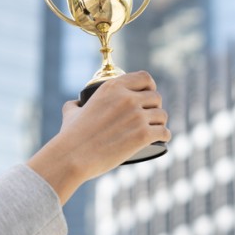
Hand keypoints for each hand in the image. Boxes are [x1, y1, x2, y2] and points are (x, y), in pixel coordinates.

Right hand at [27, 71, 170, 203]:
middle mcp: (127, 98)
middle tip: (150, 116)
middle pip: (156, 97)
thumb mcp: (71, 112)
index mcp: (112, 88)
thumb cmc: (71, 136)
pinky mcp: (143, 135)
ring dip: (160, 122)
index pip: (144, 78)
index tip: (148, 95)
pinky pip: (164, 132)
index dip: (149, 86)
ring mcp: (137, 116)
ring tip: (155, 129)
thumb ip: (75, 104)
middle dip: (154, 107)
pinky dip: (164, 136)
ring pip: (162, 115)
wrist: (73, 156)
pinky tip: (161, 139)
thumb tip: (76, 104)